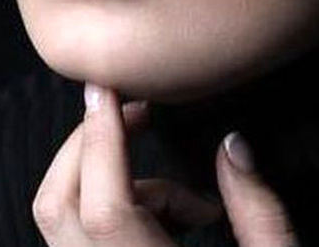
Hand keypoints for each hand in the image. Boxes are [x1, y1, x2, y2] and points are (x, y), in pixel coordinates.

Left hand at [31, 82, 300, 245]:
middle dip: (88, 146)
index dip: (101, 139)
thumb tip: (231, 144)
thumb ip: (260, 213)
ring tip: (193, 208)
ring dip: (113, 187)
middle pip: (58, 207)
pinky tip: (177, 228)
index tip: (108, 87)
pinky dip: (113, 217)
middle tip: (139, 114)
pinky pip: (82, 245)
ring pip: (65, 225)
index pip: (107, 204)